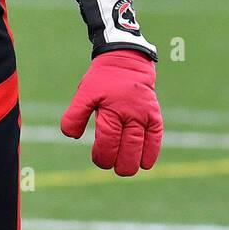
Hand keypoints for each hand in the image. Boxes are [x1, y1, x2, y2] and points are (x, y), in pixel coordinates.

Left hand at [60, 51, 162, 176]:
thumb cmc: (102, 80)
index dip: (103, 155)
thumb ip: (75, 116)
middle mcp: (130, 114)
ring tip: (126, 169)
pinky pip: (156, 137)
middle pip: (127, 146)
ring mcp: (144, 115)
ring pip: (142, 144)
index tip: (98, 159)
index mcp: (111, 110)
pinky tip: (145, 164)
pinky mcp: (154, 115)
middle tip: (111, 166)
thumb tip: (72, 136)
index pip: (108, 140)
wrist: (126, 60)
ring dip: (133, 161)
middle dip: (118, 162)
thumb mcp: (84, 94)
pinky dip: (152, 152)